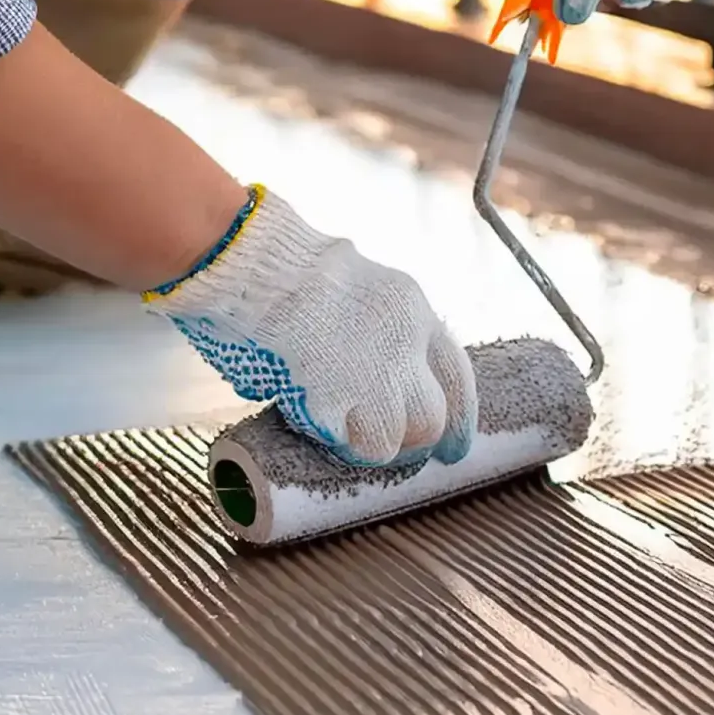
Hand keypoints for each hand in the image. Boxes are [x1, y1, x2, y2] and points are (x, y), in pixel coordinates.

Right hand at [145, 187, 476, 466]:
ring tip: (339, 425)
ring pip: (393, 440)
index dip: (459, 418)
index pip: (457, 376)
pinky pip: (347, 442)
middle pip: (432, 418)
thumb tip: (387, 381)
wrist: (253, 266)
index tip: (454, 447)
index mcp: (411, 310)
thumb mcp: (360, 289)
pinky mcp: (333, 400)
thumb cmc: (289, 274)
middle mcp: (404, 344)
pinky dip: (332, 439)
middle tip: (385, 443)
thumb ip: (382, 332)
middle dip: (410, 439)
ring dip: (368, 442)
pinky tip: (313, 417)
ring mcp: (371, 375)